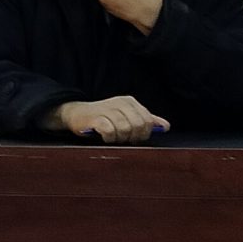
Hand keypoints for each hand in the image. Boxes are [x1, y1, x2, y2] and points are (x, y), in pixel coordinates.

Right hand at [55, 96, 169, 143]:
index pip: (147, 120)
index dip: (143, 134)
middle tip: (123, 139)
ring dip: (119, 138)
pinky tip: (105, 137)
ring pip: (125, 129)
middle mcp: (120, 103)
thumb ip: (146, 120)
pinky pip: (110, 131)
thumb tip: (166, 126)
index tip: (134, 138)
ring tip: (113, 138)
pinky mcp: (96, 118)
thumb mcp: (126, 116)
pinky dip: (109, 138)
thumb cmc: (104, 118)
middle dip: (133, 137)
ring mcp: (108, 109)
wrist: (77, 114)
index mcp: (130, 102)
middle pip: (138, 125)